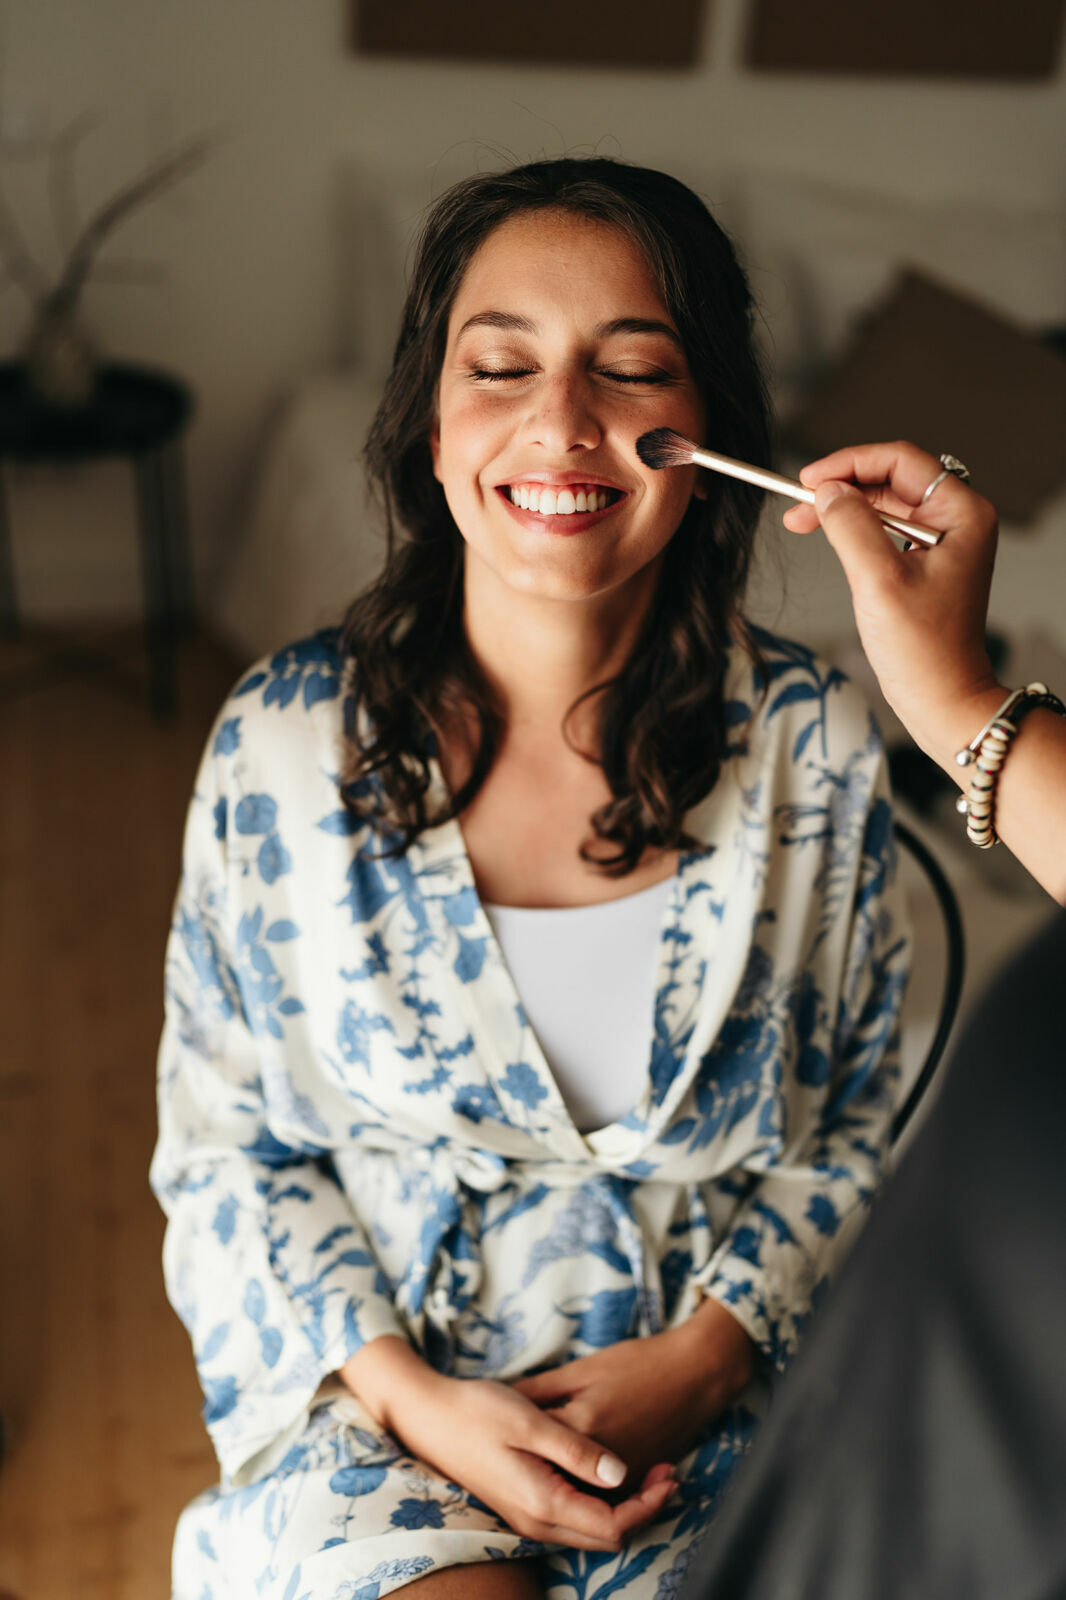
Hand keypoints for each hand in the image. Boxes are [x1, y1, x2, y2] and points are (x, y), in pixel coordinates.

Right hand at [340, 1337, 675, 1551]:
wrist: (428, 1416)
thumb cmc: (477, 1409)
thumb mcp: (530, 1420)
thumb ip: (577, 1450)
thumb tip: (621, 1474)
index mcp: (542, 1502)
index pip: (612, 1526)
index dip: (649, 1506)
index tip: (671, 1473)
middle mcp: (536, 1522)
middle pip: (605, 1537)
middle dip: (644, 1510)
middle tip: (669, 1471)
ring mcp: (527, 1518)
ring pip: (590, 1532)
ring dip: (623, 1508)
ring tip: (649, 1470)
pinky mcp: (522, 1505)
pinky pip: (572, 1520)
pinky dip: (600, 1504)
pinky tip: (608, 1471)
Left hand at [513, 1298, 755, 1490]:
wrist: (695, 1372)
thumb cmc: (638, 1362)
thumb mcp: (582, 1368)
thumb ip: (541, 1390)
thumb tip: (505, 1400)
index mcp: (581, 1429)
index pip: (533, 1449)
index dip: (514, 1439)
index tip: (503, 1426)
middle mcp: (600, 1463)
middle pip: (554, 1479)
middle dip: (536, 1467)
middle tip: (523, 1447)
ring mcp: (622, 1476)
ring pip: (579, 1493)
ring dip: (562, 1480)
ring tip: (549, 1453)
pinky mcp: (637, 1480)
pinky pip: (603, 1494)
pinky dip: (588, 1484)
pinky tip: (578, 1460)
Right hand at [783, 441, 1002, 775]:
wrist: (941, 698)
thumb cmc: (923, 649)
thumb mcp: (877, 580)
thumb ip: (849, 525)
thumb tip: (826, 490)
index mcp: (962, 513)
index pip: (900, 460)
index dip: (849, 463)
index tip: (808, 480)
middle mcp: (957, 520)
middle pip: (890, 479)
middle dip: (840, 487)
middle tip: (797, 505)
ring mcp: (941, 541)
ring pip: (883, 503)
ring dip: (842, 508)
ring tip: (802, 521)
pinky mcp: (924, 562)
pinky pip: (884, 529)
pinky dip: (853, 529)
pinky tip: (828, 537)